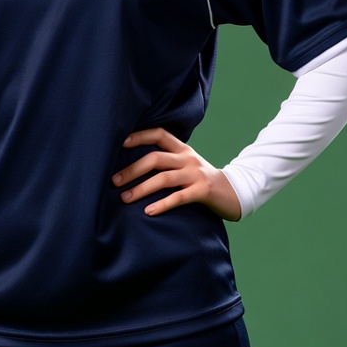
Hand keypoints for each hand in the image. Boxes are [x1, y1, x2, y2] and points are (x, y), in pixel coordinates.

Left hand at [112, 128, 241, 221]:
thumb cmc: (199, 179)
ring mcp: (196, 174)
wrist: (233, 192)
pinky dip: (162, 204)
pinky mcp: (202, 191)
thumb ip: (166, 161)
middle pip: (156, 158)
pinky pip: (179, 197)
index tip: (120, 143)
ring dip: (141, 188)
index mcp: (182, 149)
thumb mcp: (185, 164)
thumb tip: (131, 166)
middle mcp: (188, 158)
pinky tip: (148, 211)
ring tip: (125, 198)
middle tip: (114, 181)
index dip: (139, 136)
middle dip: (132, 169)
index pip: (159, 134)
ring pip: (164, 178)